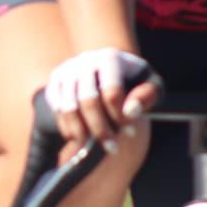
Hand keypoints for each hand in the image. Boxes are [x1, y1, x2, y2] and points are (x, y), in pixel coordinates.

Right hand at [44, 47, 158, 149]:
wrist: (109, 70)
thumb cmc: (134, 81)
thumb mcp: (150, 85)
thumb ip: (147, 96)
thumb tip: (130, 112)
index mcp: (110, 57)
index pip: (112, 91)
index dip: (121, 115)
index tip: (131, 133)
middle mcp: (85, 60)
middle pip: (88, 99)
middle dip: (100, 128)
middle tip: (112, 149)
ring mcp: (67, 69)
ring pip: (68, 106)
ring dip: (81, 132)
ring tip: (92, 148)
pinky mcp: (56, 80)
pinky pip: (57, 107)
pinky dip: (66, 126)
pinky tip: (79, 138)